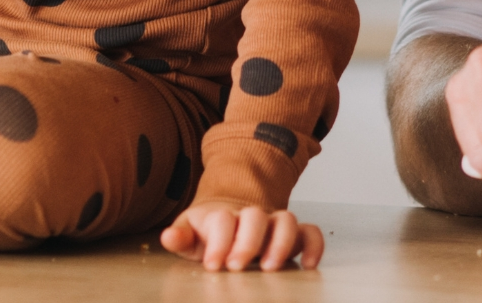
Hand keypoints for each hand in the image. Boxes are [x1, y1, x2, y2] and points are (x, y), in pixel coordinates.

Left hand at [162, 200, 322, 269]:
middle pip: (255, 215)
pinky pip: (311, 232)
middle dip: (247, 241)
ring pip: (287, 219)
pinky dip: (314, 246)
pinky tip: (309, 265)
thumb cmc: (208, 233)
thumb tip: (167, 237)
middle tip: (237, 266)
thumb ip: (181, 237)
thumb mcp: (191, 235)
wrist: (231, 219)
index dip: (218, 241)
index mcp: (223, 215)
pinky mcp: (294, 236)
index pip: (223, 219)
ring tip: (269, 268)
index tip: (212, 265)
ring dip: (280, 242)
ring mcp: (274, 223)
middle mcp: (251, 216)